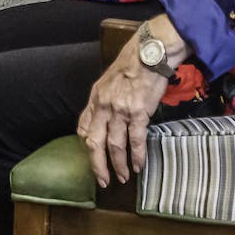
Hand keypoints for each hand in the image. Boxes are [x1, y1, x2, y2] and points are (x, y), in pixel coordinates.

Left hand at [77, 21, 180, 187]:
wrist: (149, 54)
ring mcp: (120, 110)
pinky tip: (139, 166)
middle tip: (102, 180)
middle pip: (95, 142)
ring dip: (118, 165)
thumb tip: (102, 118)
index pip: (84, 127)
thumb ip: (103, 101)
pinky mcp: (139, 113)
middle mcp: (103, 106)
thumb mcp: (107, 81)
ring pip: (114, 145)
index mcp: (95, 98)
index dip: (87, 145)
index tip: (93, 156)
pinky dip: (137, 156)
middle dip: (97, 165)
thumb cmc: (131, 66)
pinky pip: (135, 140)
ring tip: (122, 177)